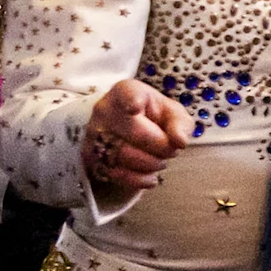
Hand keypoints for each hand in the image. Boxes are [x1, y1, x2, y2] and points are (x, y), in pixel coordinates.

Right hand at [80, 77, 190, 197]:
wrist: (126, 129)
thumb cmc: (154, 117)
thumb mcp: (172, 113)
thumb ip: (181, 124)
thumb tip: (180, 141)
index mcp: (126, 91)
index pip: (127, 94)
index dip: (131, 101)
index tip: (134, 107)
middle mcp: (105, 110)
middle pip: (138, 134)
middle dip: (162, 147)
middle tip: (171, 150)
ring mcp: (93, 133)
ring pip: (125, 156)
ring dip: (151, 164)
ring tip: (159, 160)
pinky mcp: (90, 156)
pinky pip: (115, 173)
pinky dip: (138, 179)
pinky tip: (150, 177)